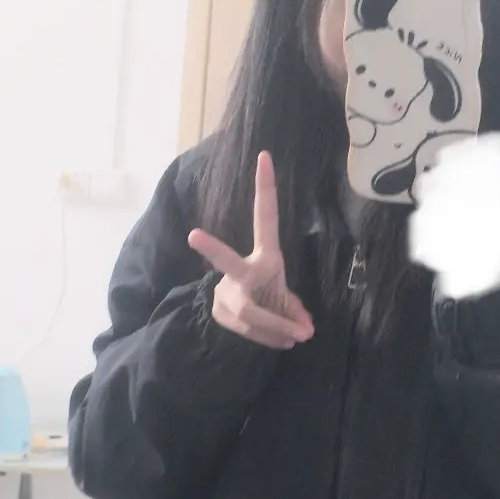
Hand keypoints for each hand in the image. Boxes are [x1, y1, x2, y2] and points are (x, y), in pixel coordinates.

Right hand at [188, 152, 314, 349]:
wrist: (233, 318)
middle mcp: (241, 270)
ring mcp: (228, 292)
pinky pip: (251, 330)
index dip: (265, 187)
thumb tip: (306, 329)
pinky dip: (272, 337)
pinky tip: (285, 341)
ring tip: (299, 337)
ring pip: (250, 312)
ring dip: (277, 326)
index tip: (264, 157)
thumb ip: (295, 308)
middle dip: (212, 249)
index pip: (265, 217)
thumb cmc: (267, 295)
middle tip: (193, 236)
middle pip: (226, 262)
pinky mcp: (223, 313)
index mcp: (264, 255)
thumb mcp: (285, 293)